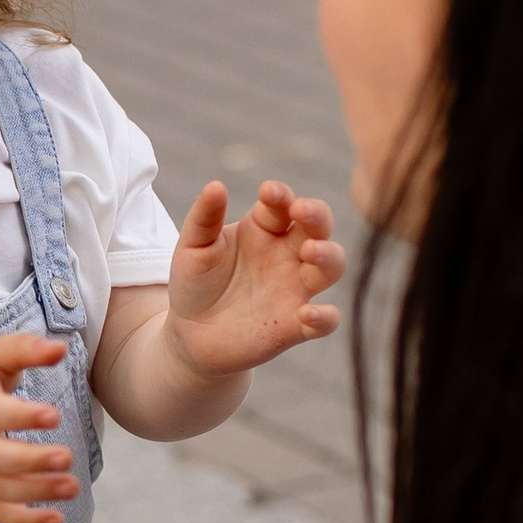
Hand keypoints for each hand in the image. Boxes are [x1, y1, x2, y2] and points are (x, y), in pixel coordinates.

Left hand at [163, 180, 343, 382]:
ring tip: (311, 252)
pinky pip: (326, 320)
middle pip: (319, 227)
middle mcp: (287, 255)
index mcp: (264, 229)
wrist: (190, 336)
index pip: (282, 204)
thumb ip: (203, 219)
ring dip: (329, 256)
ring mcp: (296, 289)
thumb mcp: (192, 249)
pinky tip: (306, 314)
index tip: (268, 192)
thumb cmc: (195, 284)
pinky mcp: (296, 326)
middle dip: (316, 214)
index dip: (280, 195)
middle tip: (301, 210)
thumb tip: (215, 185)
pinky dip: (324, 317)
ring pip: (332, 266)